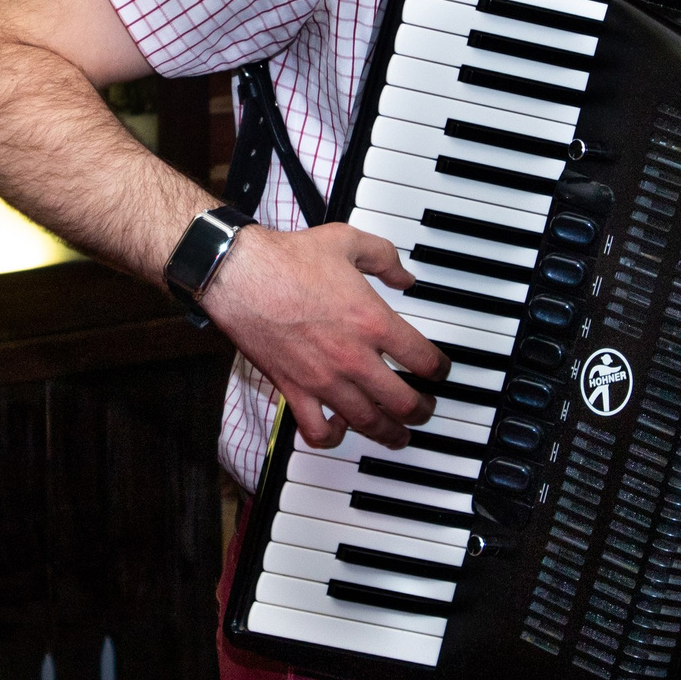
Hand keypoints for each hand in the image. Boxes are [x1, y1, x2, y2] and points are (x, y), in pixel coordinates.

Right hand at [199, 223, 449, 450]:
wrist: (240, 274)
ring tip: (399, 435)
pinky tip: (341, 429)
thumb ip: (384, 258)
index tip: (439, 371)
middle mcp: (354, 357)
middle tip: (426, 410)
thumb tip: (405, 276)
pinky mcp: (294, 390)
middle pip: (404, 402)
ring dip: (390, 434)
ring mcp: (324, 379)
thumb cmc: (288, 258)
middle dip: (423, 411)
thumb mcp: (348, 241)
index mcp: (373, 321)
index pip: (423, 359)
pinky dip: (334, 438)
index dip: (439, 369)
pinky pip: (318, 431)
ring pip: (368, 423)